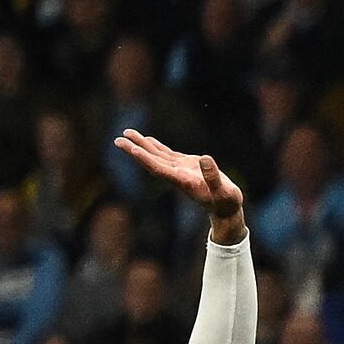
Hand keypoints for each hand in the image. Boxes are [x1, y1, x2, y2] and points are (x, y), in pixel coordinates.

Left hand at [114, 126, 246, 240]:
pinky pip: (167, 155)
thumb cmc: (225, 203)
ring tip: (127, 133)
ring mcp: (180, 170)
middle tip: (118, 139)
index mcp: (183, 181)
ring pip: (157, 155)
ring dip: (142, 145)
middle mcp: (177, 175)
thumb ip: (213, 177)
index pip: (159, 168)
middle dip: (135, 149)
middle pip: (151, 161)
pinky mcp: (187, 167)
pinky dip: (156, 147)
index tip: (132, 149)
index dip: (145, 159)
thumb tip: (205, 159)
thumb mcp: (223, 191)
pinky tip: (147, 140)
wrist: (226, 210)